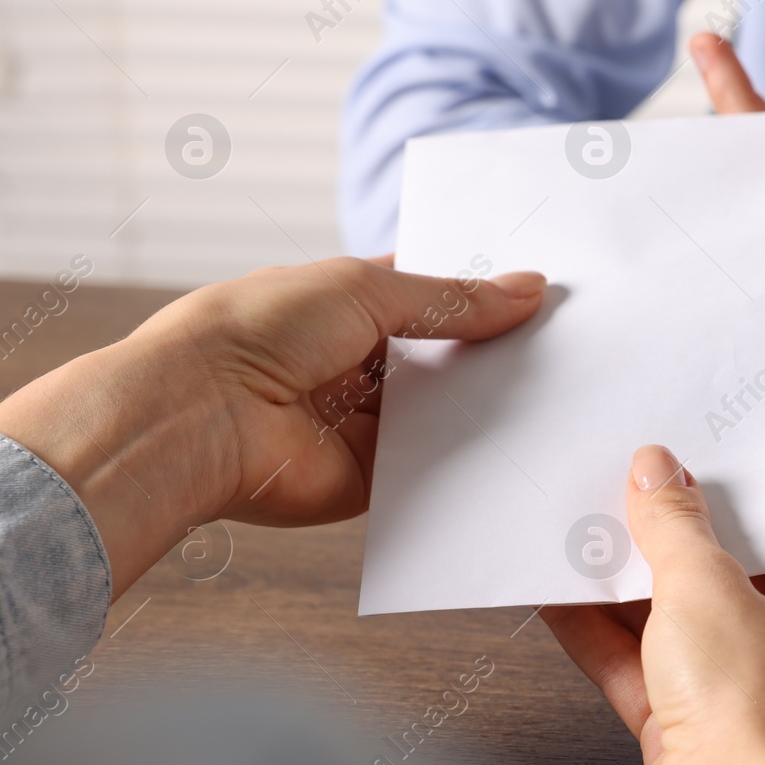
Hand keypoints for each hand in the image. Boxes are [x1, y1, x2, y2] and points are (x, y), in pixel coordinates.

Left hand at [0, 257, 545, 597]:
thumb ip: (453, 298)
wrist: (201, 418)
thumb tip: (529, 289)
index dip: (481, 292)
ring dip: (486, 401)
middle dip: (494, 349)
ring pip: (446, 410)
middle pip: (445, 356)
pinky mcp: (373, 476)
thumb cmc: (256, 333)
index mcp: (349, 305)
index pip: (430, 295)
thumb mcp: (367, 290)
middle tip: (564, 340)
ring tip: (558, 384)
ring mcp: (366, 420)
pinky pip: (435, 464)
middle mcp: (359, 362)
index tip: (541, 290)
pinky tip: (520, 438)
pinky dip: (469, 454)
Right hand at [543, 445, 764, 764]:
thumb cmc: (764, 726)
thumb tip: (659, 477)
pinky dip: (603, 632)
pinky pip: (643, 662)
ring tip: (583, 528)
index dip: (747, 484)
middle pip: (731, 564)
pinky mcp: (696, 724)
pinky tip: (561, 596)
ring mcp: (747, 684)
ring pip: (681, 614)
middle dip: (676, 530)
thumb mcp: (707, 589)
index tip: (701, 452)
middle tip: (633, 484)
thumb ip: (676, 526)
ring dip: (630, 580)